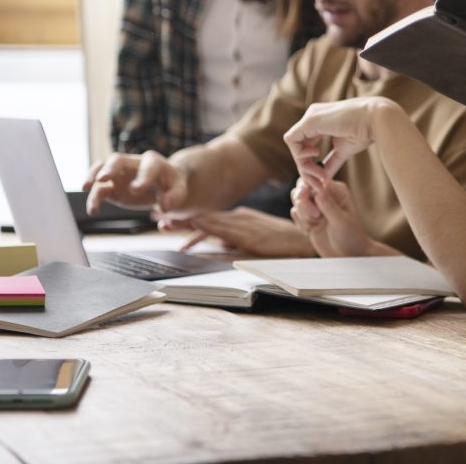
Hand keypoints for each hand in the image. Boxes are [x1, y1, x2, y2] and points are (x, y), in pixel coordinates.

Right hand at [83, 150, 189, 216]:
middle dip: (109, 168)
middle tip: (102, 179)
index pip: (148, 166)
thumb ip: (174, 197)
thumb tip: (164, 207)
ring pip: (102, 169)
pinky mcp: (112, 186)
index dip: (142, 177)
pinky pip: (98, 188)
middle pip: (117, 159)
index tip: (136, 190)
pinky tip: (93, 210)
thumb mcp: (179, 190)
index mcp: (153, 162)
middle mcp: (133, 163)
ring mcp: (120, 173)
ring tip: (86, 188)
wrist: (163, 185)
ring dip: (93, 178)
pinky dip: (93, 197)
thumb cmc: (172, 185)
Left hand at [179, 208, 315, 256]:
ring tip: (168, 223)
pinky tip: (196, 229)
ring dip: (188, 223)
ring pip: (211, 222)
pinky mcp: (250, 235)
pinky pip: (225, 232)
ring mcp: (244, 225)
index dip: (188, 219)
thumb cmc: (283, 241)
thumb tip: (218, 246)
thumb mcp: (254, 239)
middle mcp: (239, 218)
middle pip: (205, 218)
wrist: (305, 240)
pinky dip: (208, 229)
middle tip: (160, 218)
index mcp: (239, 218)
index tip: (169, 219)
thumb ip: (235, 241)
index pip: (209, 218)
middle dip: (182, 219)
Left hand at [283, 97, 398, 182]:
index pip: (306, 145)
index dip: (311, 164)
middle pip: (298, 146)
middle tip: (319, 182)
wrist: (376, 119)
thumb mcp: (344, 150)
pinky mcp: (309, 121)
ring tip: (320, 174)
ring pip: (293, 145)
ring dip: (304, 165)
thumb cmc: (365, 132)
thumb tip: (324, 178)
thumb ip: (332, 162)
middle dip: (306, 168)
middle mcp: (312, 117)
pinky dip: (300, 155)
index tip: (323, 178)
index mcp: (321, 121)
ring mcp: (310, 117)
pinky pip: (292, 140)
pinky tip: (317, 157)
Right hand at [290, 178, 384, 256]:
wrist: (348, 255)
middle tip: (315, 217)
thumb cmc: (351, 237)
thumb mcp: (341, 221)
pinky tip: (311, 231)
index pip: (315, 181)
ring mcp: (316, 206)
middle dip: (303, 203)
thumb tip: (319, 190)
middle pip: (302, 188)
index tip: (304, 198)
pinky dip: (300, 224)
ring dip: (302, 215)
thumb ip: (329, 206)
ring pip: (297, 202)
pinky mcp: (308, 217)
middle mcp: (325, 195)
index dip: (307, 188)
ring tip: (314, 224)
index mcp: (336, 191)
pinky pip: (295, 214)